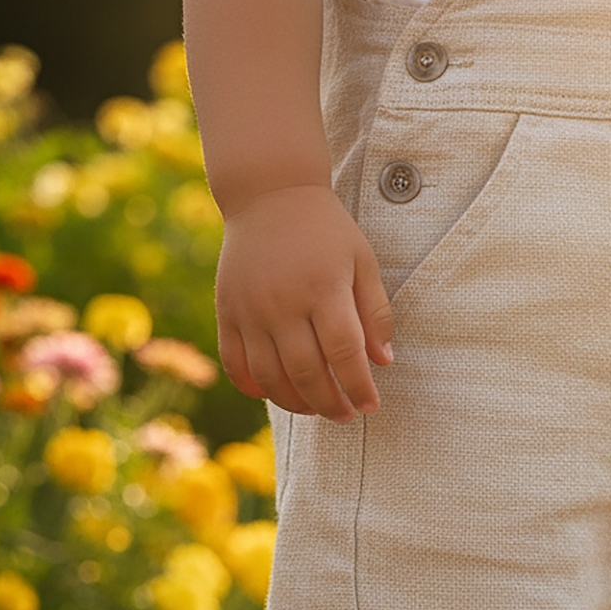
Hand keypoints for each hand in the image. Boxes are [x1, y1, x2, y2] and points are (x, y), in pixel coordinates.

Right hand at [215, 184, 393, 422]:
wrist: (268, 194)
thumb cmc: (325, 230)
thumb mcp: (362, 261)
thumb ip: (375, 312)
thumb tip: (383, 362)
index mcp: (323, 288)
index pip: (344, 354)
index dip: (359, 387)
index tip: (370, 405)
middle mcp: (283, 303)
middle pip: (307, 373)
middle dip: (330, 404)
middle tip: (345, 415)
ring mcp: (251, 309)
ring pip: (270, 377)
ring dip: (295, 403)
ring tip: (315, 408)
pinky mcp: (227, 312)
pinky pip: (236, 364)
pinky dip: (254, 387)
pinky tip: (275, 392)